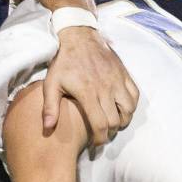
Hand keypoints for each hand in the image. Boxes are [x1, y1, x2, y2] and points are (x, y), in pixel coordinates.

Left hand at [44, 27, 138, 155]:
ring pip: (129, 110)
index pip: (100, 125)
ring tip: (113, 123)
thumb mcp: (51, 84)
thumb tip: (47, 128)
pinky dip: (131, 106)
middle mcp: (106, 88)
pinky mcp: (124, 73)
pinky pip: (135, 95)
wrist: (78, 36)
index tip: (95, 144)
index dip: (100, 139)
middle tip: (102, 135)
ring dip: (122, 120)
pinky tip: (122, 108)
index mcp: (88, 93)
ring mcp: (117, 80)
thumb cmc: (63, 62)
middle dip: (110, 133)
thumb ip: (50, 107)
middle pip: (116, 121)